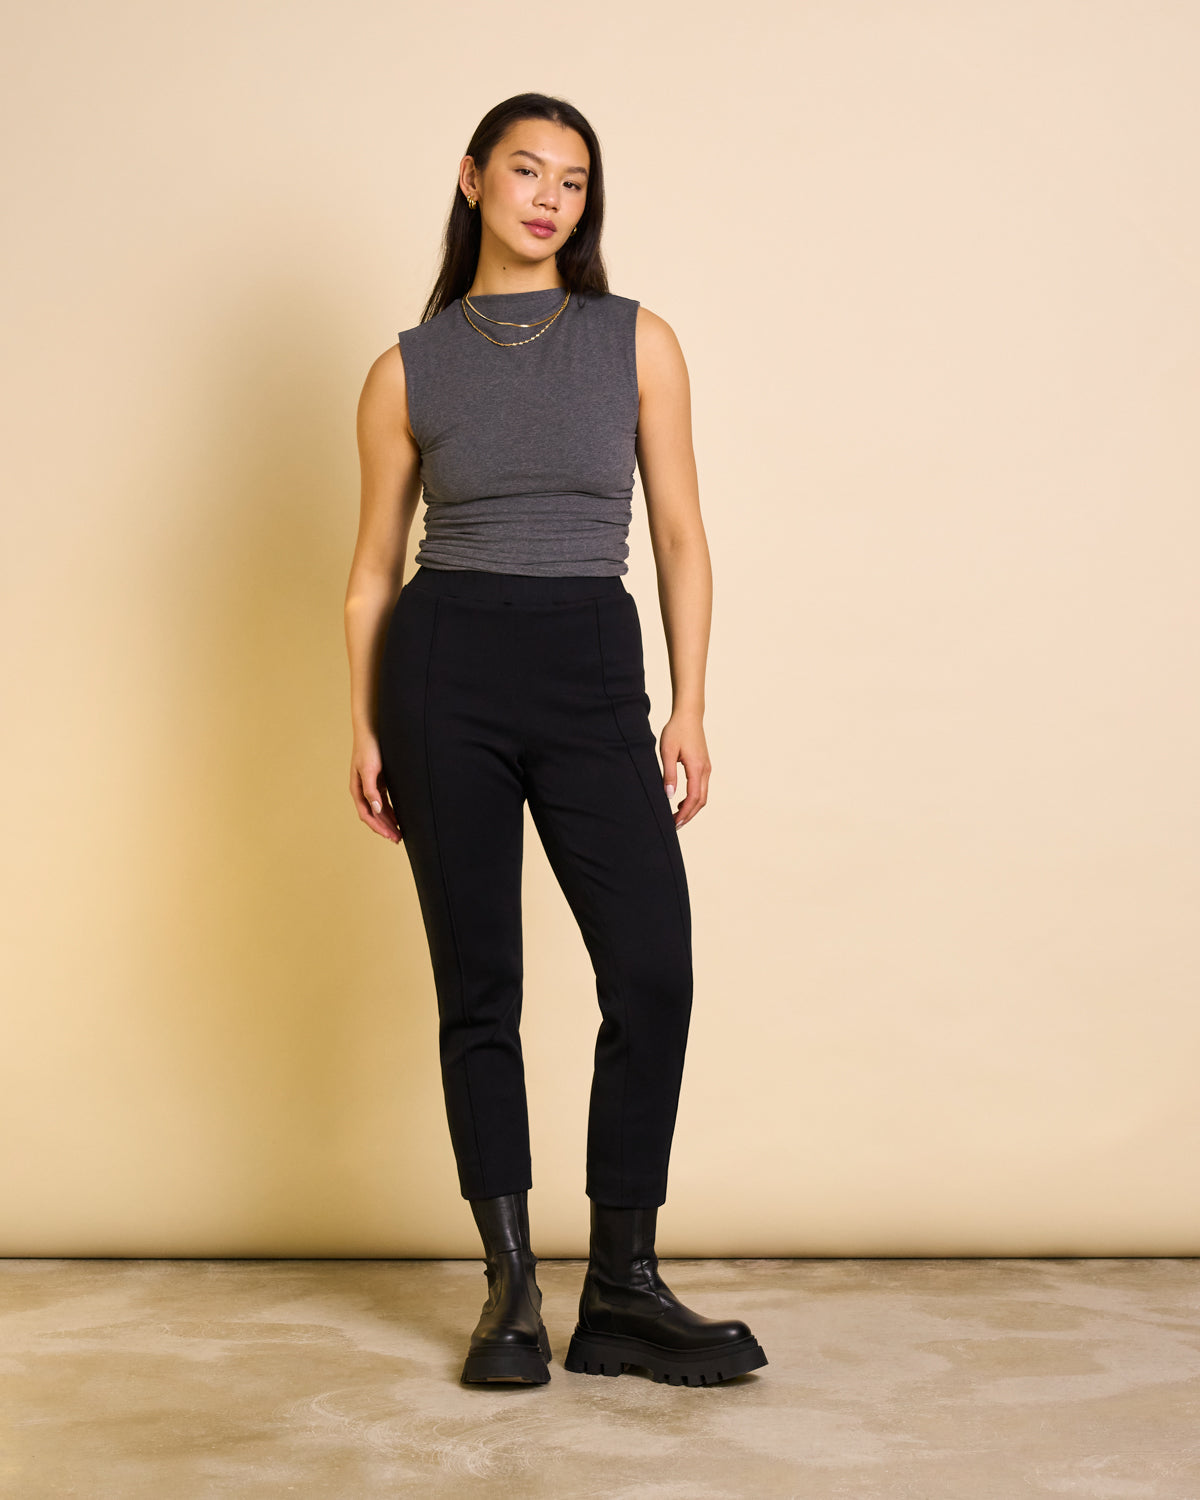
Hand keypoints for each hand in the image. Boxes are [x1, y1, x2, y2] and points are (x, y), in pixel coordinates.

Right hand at [350, 733, 401, 842]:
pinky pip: (384, 801)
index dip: (379, 828)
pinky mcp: (379, 781)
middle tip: (398, 839)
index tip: (391, 837)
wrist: (371, 730)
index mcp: (357, 790)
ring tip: (399, 832)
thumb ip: (371, 790)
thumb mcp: (370, 769)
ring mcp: (370, 786)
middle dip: (385, 828)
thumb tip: (375, 809)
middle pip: (374, 815)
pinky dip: (391, 811)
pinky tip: (399, 816)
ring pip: (379, 810)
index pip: (367, 815)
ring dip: (388, 821)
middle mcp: (362, 790)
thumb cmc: (368, 748)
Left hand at [659, 709, 709, 828]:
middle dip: (688, 815)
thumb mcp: (667, 752)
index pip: (693, 798)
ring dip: (691, 808)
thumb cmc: (676, 730)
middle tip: (674, 825)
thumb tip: (669, 796)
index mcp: (697, 768)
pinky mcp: (704, 765)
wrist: (689, 715)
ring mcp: (706, 768)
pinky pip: (701, 788)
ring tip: (677, 817)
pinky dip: (693, 799)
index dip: (684, 814)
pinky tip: (681, 802)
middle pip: (701, 801)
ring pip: (702, 795)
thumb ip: (668, 774)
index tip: (674, 823)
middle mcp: (705, 770)